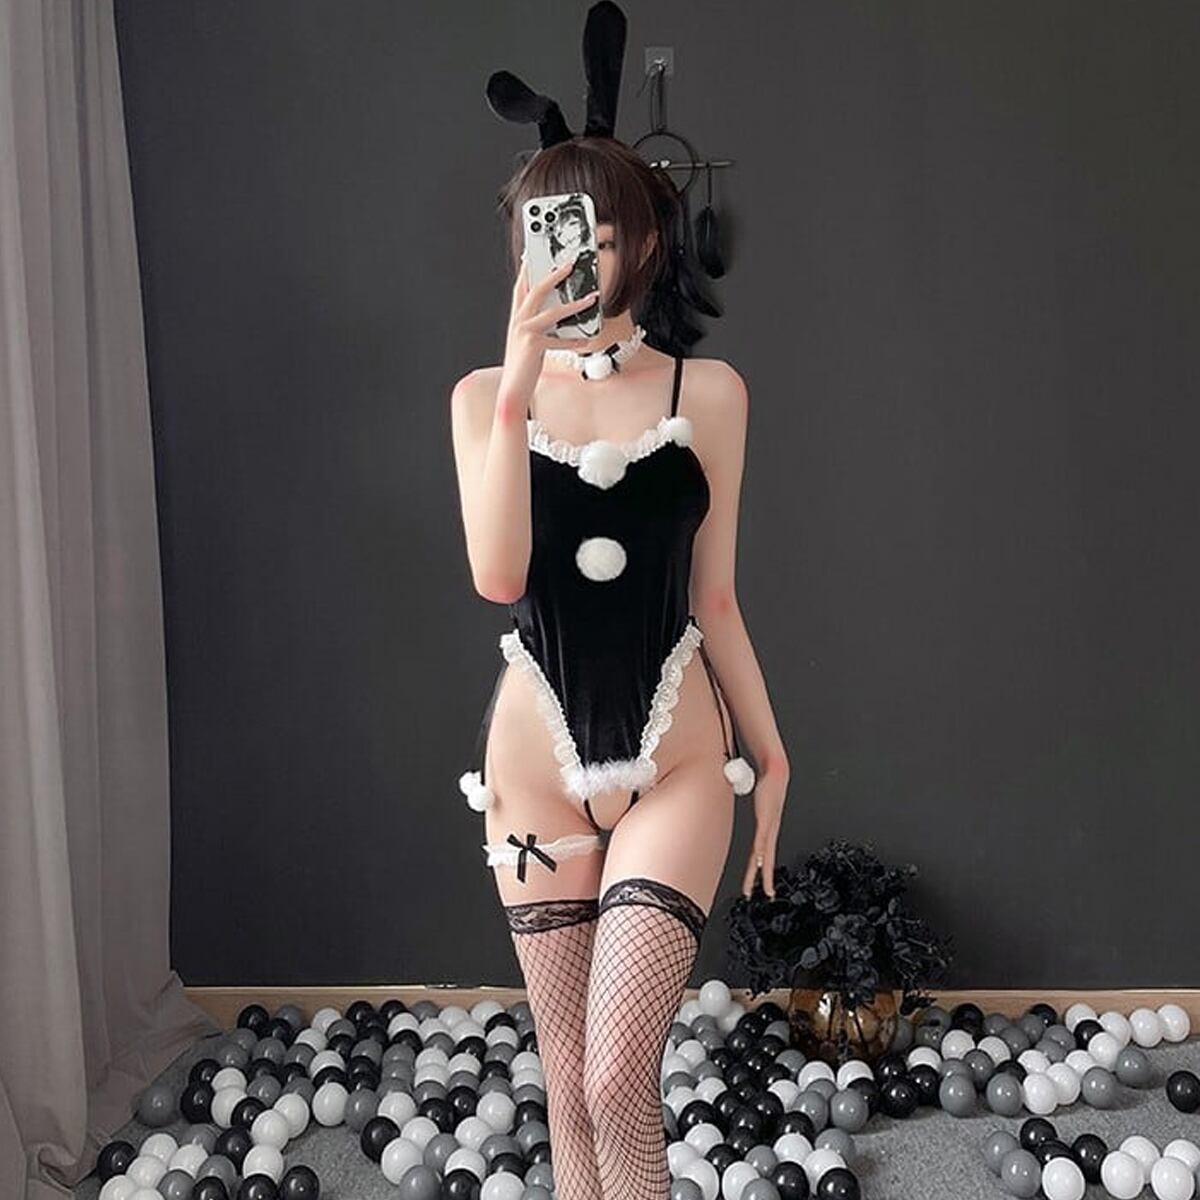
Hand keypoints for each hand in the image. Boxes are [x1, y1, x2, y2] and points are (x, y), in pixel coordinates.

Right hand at [498, 253, 600, 406]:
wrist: (512, 391)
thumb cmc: (523, 368)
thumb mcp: (529, 342)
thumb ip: (539, 326)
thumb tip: (560, 314)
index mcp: (516, 319)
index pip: (521, 288)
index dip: (528, 269)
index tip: (535, 255)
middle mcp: (518, 322)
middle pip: (536, 290)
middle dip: (554, 275)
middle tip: (570, 264)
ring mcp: (524, 332)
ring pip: (553, 312)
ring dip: (575, 305)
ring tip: (591, 298)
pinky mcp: (533, 346)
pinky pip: (560, 340)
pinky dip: (575, 341)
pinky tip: (586, 339)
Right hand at [740, 769, 787, 897]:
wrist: (776, 770)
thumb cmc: (767, 784)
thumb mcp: (756, 802)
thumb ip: (749, 813)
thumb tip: (733, 807)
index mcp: (767, 829)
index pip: (763, 855)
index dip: (763, 871)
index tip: (761, 885)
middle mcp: (770, 830)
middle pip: (766, 859)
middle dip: (765, 879)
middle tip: (768, 894)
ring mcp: (769, 825)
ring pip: (765, 853)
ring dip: (763, 870)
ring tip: (763, 886)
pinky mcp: (767, 818)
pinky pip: (762, 838)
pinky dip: (761, 851)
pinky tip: (760, 861)